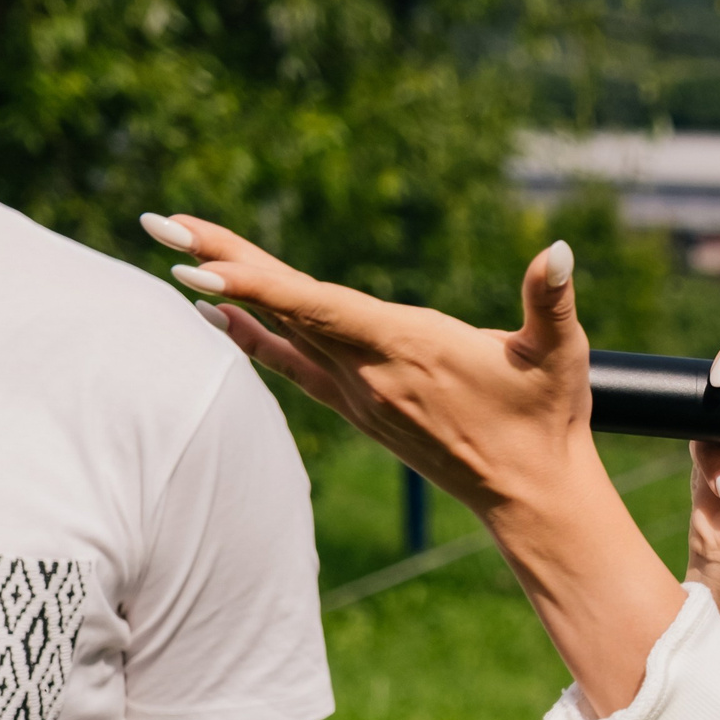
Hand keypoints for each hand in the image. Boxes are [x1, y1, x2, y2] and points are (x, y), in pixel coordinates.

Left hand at [162, 217, 605, 525]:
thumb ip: (551, 299)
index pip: (318, 307)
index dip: (256, 283)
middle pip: (283, 308)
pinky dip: (252, 334)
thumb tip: (559, 251)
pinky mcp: (361, 408)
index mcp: (408, 348)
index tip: (200, 261)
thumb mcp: (561, 354)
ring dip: (228, 291)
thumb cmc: (548, 420)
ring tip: (175, 253)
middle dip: (220, 264)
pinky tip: (213, 312)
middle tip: (159, 222)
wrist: (531, 497)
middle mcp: (369, 373)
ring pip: (283, 331)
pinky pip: (292, 363)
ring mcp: (359, 394)